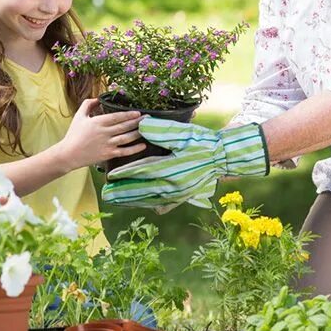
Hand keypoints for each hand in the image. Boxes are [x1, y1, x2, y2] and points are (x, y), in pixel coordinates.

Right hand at [57, 98, 144, 169]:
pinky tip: (143, 145)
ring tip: (147, 129)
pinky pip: (124, 151)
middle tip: (148, 118)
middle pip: (124, 126)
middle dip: (137, 122)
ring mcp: (107, 144)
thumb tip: (98, 98)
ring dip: (137, 133)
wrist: (69, 154)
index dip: (128, 114)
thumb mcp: (79, 116)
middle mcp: (104, 133)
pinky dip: (134, 149)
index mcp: (98, 122)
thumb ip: (88, 104)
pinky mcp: (108, 154)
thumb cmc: (73, 134)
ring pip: (126, 138)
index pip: (116, 117)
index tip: (138, 113)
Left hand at [102, 119, 268, 209]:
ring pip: (151, 198)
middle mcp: (174, 184)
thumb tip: (141, 126)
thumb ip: (161, 132)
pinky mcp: (184, 195)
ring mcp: (179, 192)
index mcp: (172, 168)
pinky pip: (164, 203)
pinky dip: (151, 203)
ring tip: (118, 201)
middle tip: (107, 195)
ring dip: (134, 200)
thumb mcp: (183, 134)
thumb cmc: (203, 142)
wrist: (223, 157)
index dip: (126, 173)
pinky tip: (142, 204)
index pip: (143, 172)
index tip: (111, 175)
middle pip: (143, 190)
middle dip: (124, 193)